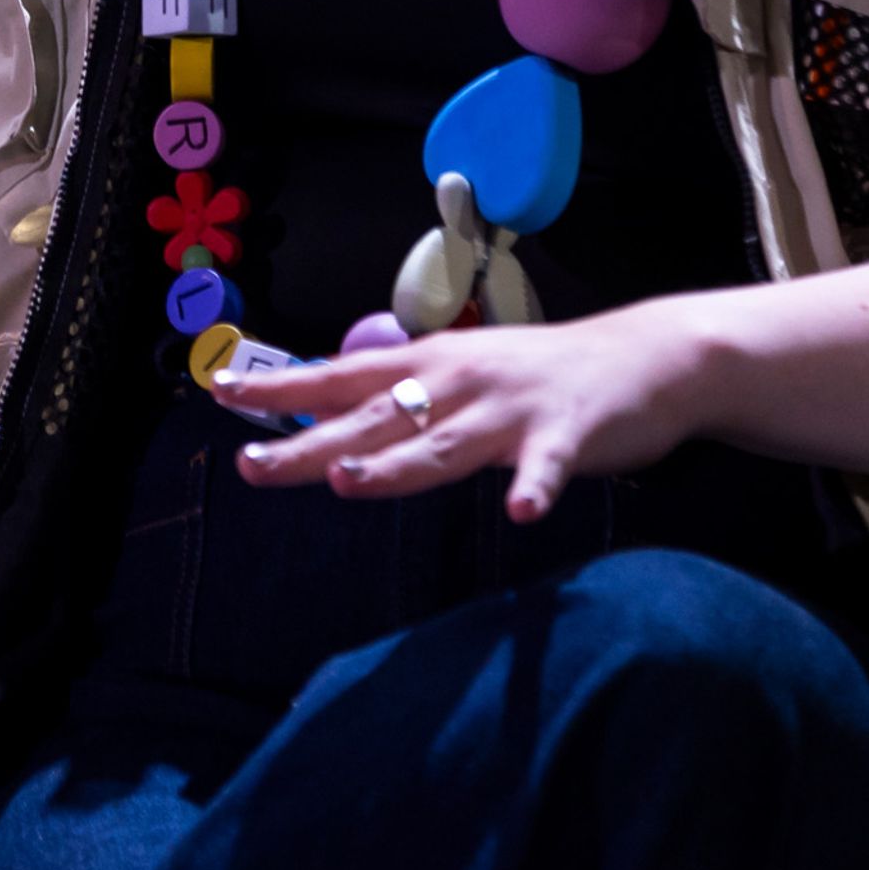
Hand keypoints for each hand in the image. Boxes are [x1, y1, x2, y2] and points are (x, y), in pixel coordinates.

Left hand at [209, 301, 714, 520]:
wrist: (647, 357)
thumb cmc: (541, 375)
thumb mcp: (463, 375)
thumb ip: (406, 401)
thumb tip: (335, 424)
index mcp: (429, 364)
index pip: (340, 375)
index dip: (282, 389)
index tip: (221, 393)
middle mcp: (460, 381)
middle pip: (373, 417)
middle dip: (310, 441)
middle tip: (251, 464)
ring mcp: (512, 407)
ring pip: (444, 441)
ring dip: (396, 463)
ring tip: (347, 482)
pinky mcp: (568, 432)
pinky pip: (547, 465)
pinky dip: (534, 486)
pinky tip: (520, 512)